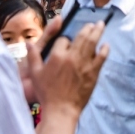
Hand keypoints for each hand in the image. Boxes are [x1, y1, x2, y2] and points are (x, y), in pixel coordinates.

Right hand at [29, 15, 109, 133]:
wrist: (61, 110)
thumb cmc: (47, 93)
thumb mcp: (35, 74)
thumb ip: (32, 56)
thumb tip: (28, 43)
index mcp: (57, 55)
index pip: (63, 40)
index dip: (64, 41)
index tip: (65, 44)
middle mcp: (72, 57)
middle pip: (81, 36)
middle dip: (86, 28)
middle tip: (91, 23)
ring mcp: (84, 64)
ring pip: (92, 43)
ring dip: (97, 32)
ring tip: (101, 25)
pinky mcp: (93, 73)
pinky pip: (101, 57)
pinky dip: (104, 49)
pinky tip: (106, 44)